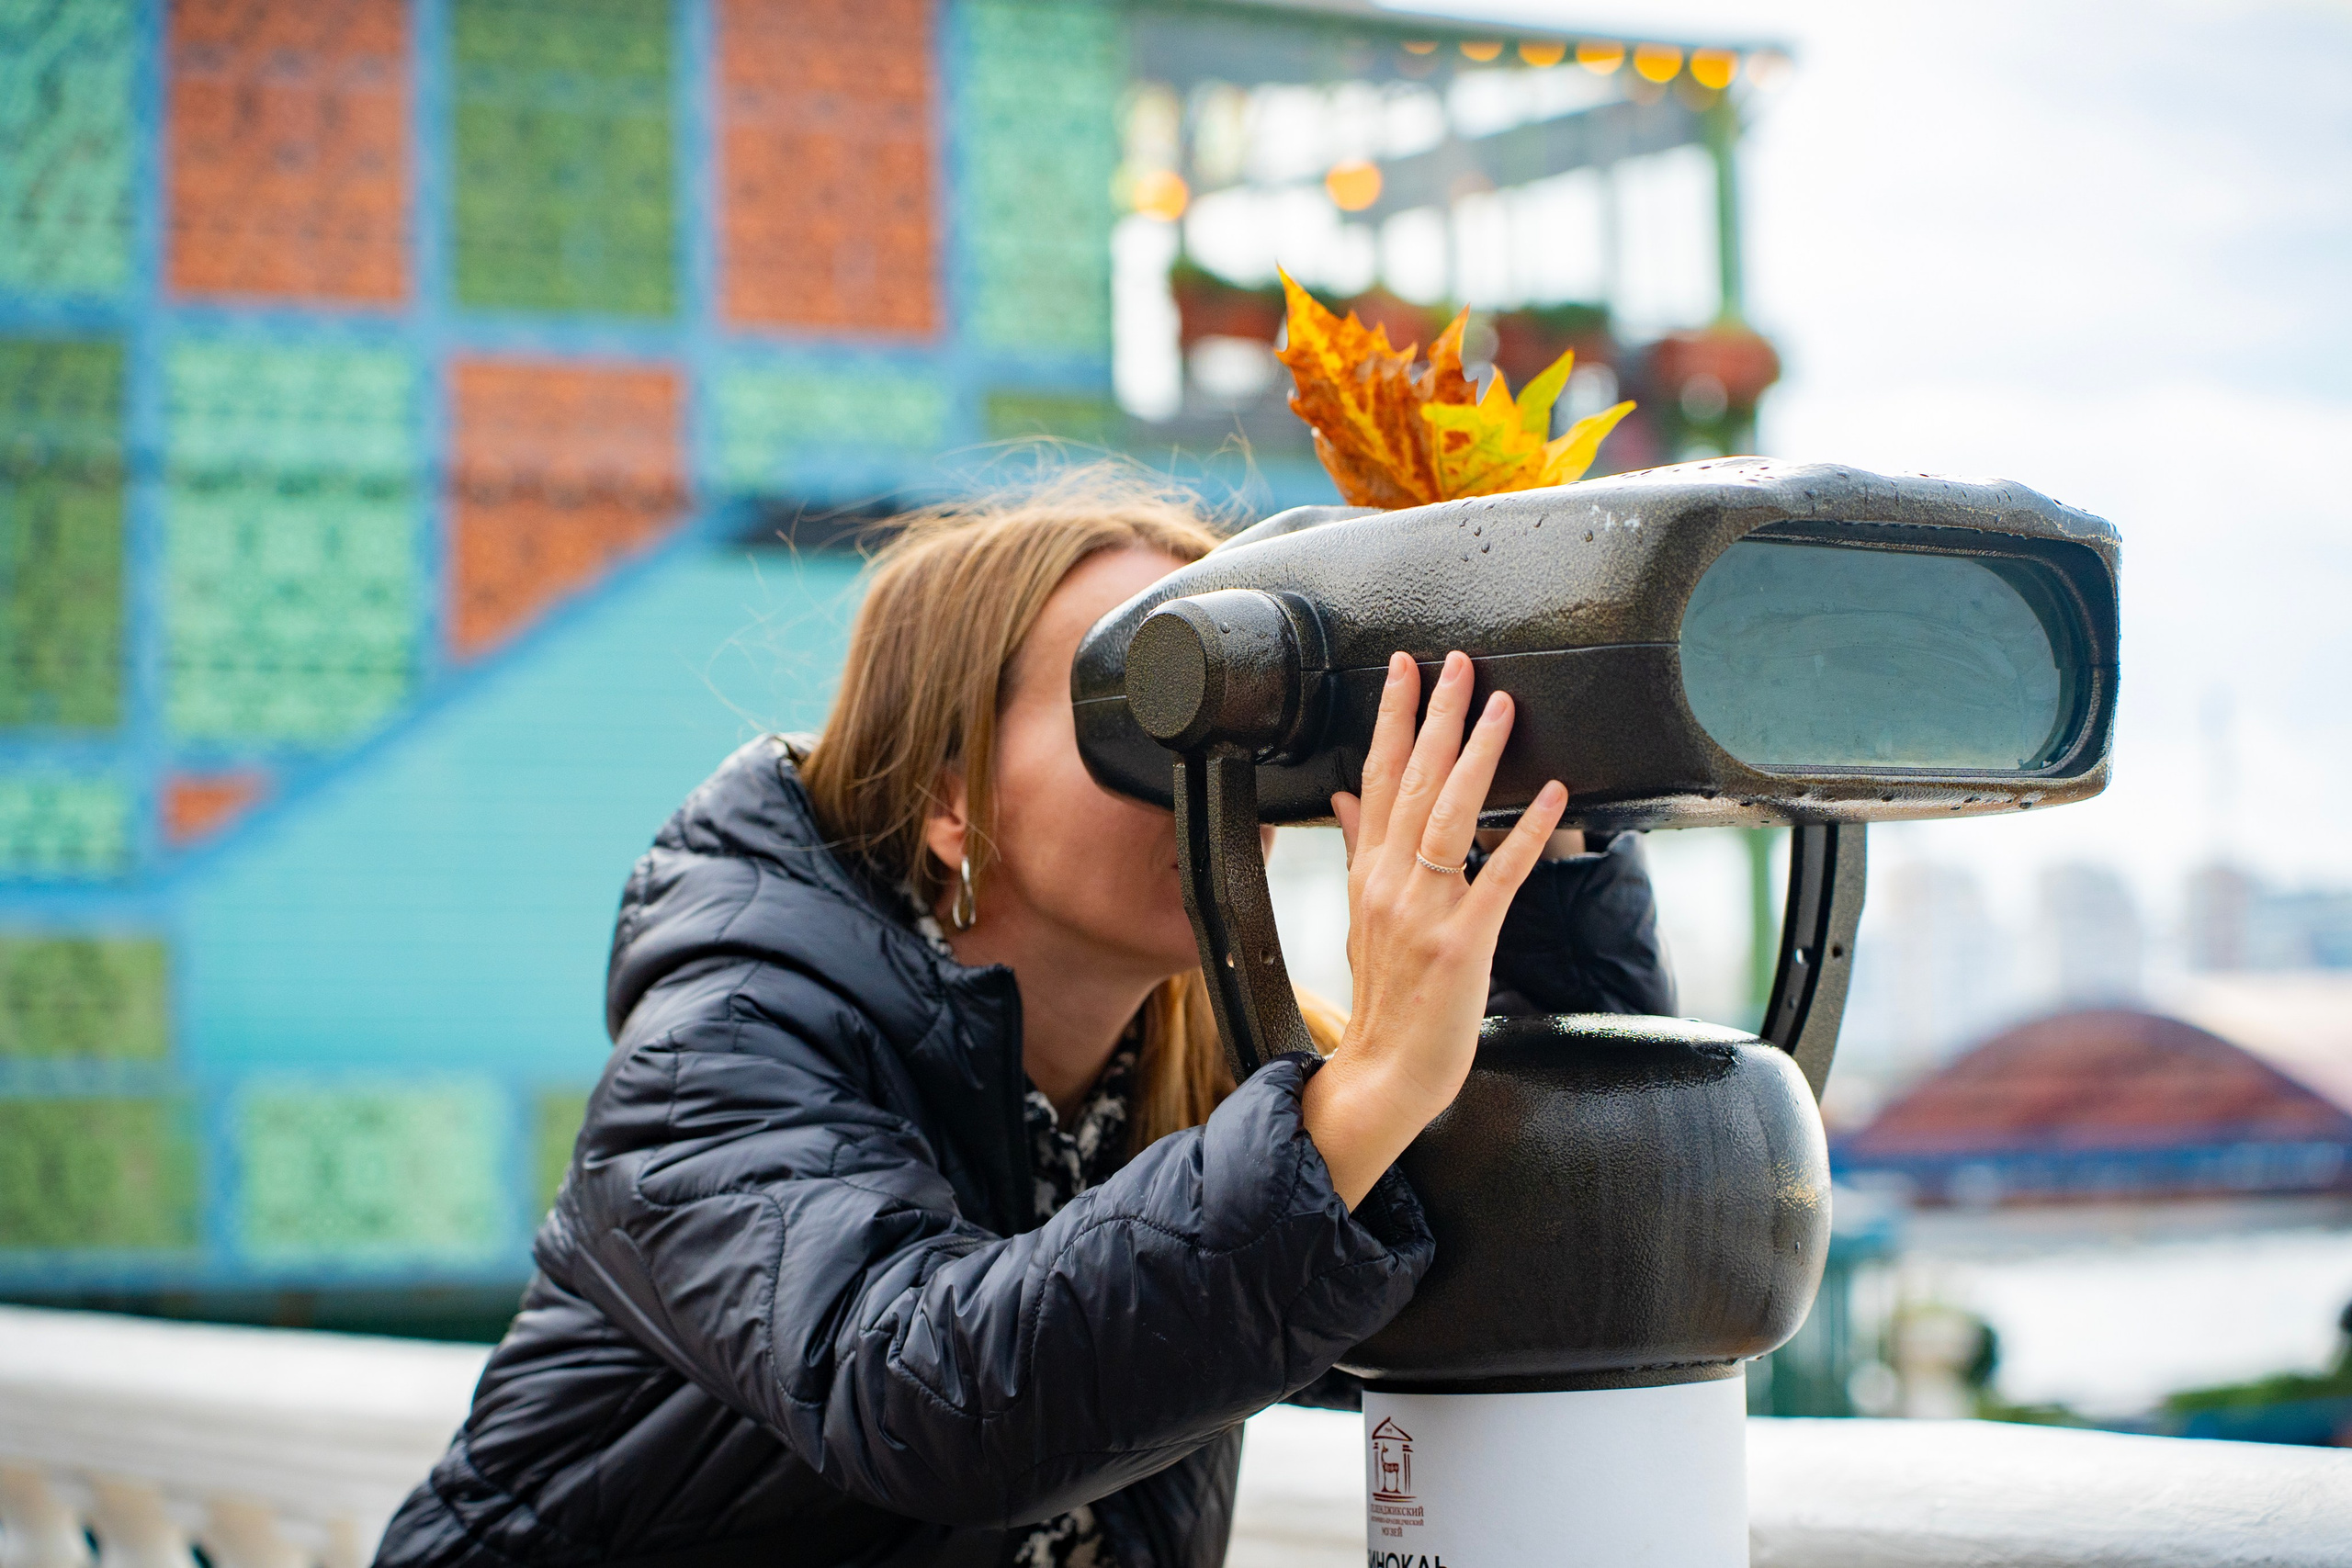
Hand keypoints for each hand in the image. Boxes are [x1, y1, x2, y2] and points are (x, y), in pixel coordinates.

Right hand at [1301, 651, 1567, 1207]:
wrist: (1384, 1073)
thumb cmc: (1386, 999)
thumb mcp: (1362, 918)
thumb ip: (1358, 850)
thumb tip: (1345, 797)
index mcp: (1368, 873)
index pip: (1377, 778)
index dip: (1393, 720)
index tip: (1406, 669)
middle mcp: (1389, 883)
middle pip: (1412, 783)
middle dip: (1435, 717)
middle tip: (1457, 662)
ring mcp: (1424, 912)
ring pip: (1449, 816)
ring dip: (1477, 757)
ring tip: (1501, 706)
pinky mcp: (1462, 943)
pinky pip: (1498, 876)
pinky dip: (1524, 832)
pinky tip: (1551, 794)